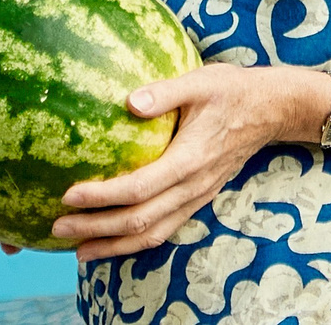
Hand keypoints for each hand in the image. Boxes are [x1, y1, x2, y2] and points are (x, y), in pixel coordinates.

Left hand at [52, 62, 304, 260]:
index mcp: (190, 159)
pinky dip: (136, 241)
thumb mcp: (200, 81)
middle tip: (59, 227)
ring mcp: (198, 197)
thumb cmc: (233, 90)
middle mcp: (193, 186)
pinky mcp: (199, 198)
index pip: (138, 188)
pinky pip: (165, 230)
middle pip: (140, 220)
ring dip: (114, 245)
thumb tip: (128, 101)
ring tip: (78, 250)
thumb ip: (165, 92)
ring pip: (153, 233)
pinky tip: (113, 241)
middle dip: (97, 228)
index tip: (68, 195)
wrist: (272, 110)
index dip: (102, 197)